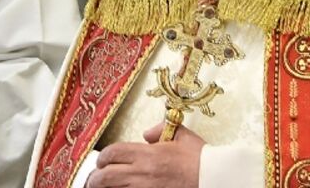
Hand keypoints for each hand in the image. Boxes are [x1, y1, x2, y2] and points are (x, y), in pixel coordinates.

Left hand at [87, 122, 203, 187]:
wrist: (215, 178)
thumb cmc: (201, 160)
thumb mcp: (182, 135)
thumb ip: (161, 129)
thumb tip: (147, 134)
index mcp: (148, 154)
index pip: (113, 153)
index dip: (103, 157)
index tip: (101, 161)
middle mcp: (142, 173)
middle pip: (105, 176)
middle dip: (95, 178)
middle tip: (93, 179)